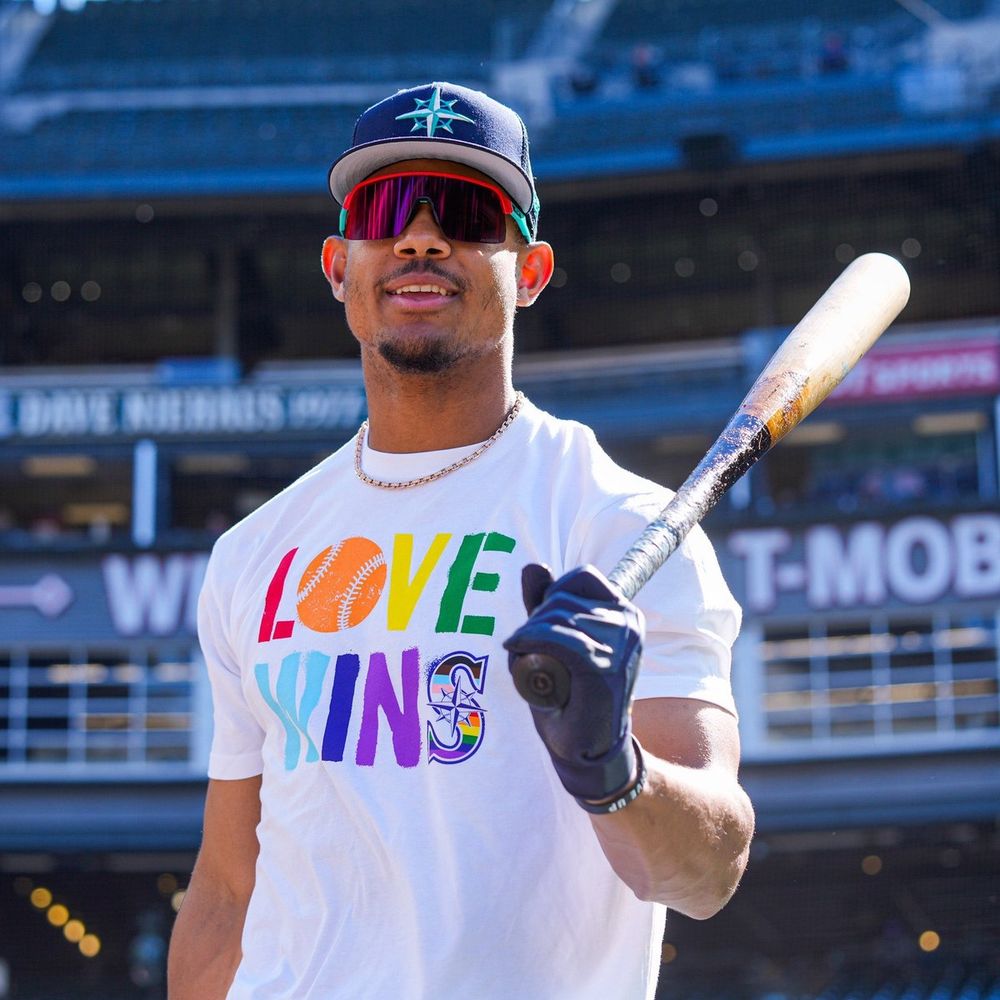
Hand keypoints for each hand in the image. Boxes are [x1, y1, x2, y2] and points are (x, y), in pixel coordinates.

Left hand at [503, 564, 643, 808]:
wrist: (586, 748)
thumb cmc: (568, 694)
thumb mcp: (552, 641)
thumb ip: (543, 604)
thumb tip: (534, 566)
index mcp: (624, 613)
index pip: (582, 575)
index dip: (553, 594)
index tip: (542, 624)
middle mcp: (629, 623)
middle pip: (563, 595)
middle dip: (535, 619)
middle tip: (526, 649)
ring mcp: (621, 645)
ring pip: (556, 616)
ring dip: (529, 635)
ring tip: (527, 661)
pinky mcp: (606, 666)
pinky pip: (558, 639)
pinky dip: (530, 642)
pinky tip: (516, 651)